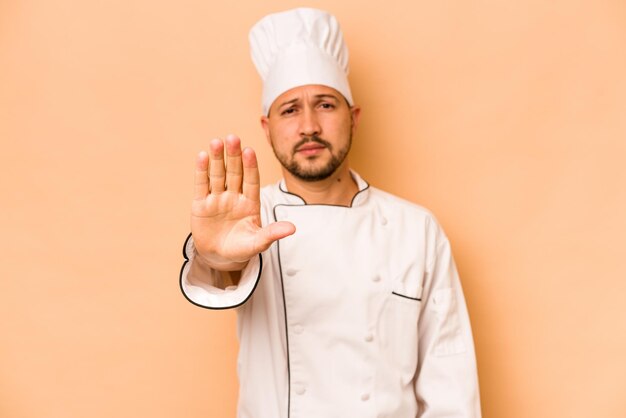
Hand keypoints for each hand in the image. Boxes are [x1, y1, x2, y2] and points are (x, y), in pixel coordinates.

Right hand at [191, 134, 295, 271]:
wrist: (219, 257)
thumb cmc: (241, 249)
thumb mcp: (257, 243)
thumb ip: (272, 234)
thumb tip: (293, 229)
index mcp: (250, 202)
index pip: (251, 181)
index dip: (250, 166)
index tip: (249, 151)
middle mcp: (234, 196)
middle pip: (234, 173)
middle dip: (234, 156)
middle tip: (233, 138)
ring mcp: (217, 199)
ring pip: (218, 175)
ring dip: (217, 158)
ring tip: (217, 142)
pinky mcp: (201, 204)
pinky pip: (202, 185)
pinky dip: (202, 171)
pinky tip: (203, 156)